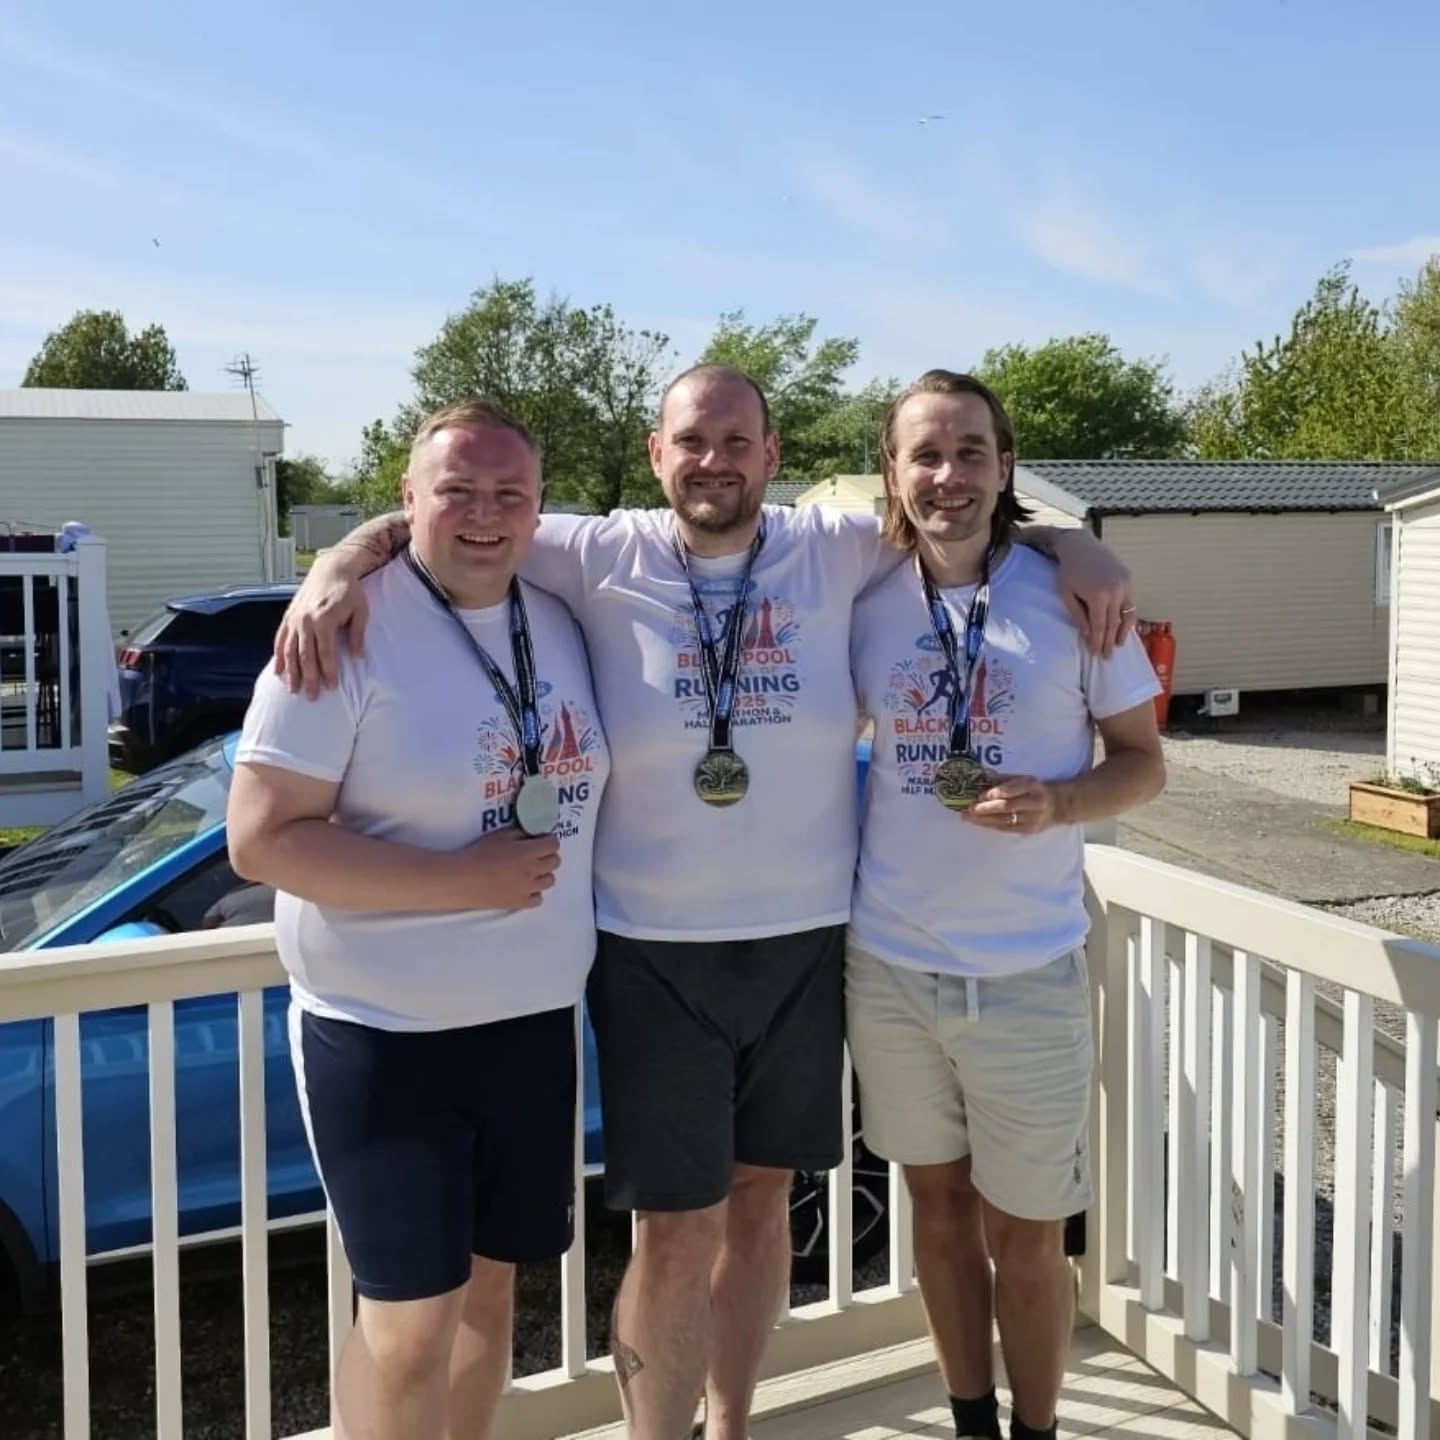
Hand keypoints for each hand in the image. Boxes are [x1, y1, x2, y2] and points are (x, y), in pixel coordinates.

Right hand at [274, 558, 371, 697]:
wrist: (331, 569)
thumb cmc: (349, 591)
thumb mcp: (361, 612)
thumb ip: (358, 636)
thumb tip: (360, 659)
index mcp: (324, 620)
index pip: (325, 653)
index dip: (328, 672)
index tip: (332, 687)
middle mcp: (305, 620)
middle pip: (305, 656)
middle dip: (308, 678)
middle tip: (311, 697)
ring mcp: (294, 619)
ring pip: (289, 650)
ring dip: (291, 672)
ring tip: (292, 690)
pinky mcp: (288, 616)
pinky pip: (280, 639)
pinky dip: (278, 656)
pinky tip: (278, 671)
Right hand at [451, 829, 561, 911]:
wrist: (462, 879)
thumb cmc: (479, 853)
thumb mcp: (499, 835)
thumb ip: (519, 833)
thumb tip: (531, 835)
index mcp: (528, 851)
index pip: (553, 844)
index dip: (549, 840)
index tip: (541, 840)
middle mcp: (532, 870)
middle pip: (555, 862)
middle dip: (548, 856)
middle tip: (536, 855)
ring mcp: (527, 888)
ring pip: (550, 881)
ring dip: (543, 874)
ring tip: (530, 872)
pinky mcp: (519, 903)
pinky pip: (538, 899)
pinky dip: (535, 893)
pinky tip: (524, 888)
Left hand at [965, 776, 1057, 834]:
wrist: (1058, 805)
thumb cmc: (1034, 789)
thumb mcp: (1024, 779)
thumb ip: (1004, 780)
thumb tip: (980, 781)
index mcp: (1032, 786)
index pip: (1012, 790)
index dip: (995, 793)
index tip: (979, 796)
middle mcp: (1034, 803)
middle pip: (1007, 807)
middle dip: (986, 809)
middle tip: (968, 809)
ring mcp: (1033, 819)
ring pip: (1006, 821)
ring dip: (984, 820)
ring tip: (968, 818)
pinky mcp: (1029, 830)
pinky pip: (1008, 829)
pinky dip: (992, 826)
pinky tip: (979, 823)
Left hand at [1053, 532, 1134, 657]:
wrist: (1080, 546)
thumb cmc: (1069, 571)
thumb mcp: (1067, 594)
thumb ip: (1078, 615)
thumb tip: (1088, 634)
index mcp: (1098, 595)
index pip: (1099, 626)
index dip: (1097, 641)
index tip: (1095, 653)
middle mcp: (1115, 590)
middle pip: (1113, 623)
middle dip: (1109, 641)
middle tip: (1107, 657)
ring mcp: (1124, 584)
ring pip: (1126, 614)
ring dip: (1123, 632)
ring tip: (1118, 645)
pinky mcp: (1128, 579)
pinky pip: (1130, 602)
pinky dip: (1127, 616)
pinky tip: (1124, 626)